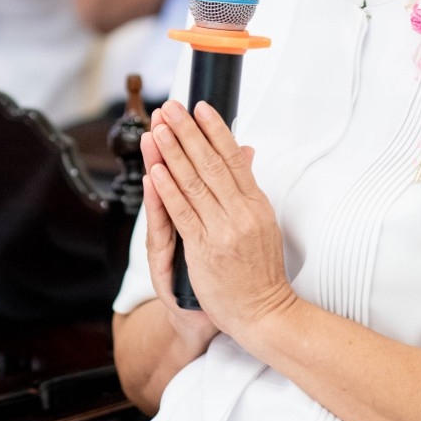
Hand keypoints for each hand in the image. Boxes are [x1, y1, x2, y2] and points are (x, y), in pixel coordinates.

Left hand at [142, 98, 298, 347]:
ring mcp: (222, 231)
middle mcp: (241, 213)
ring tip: (157, 130)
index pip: (234, 158)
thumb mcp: (263, 223)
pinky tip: (156, 172)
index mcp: (256, 204)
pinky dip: (168, 191)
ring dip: (173, 154)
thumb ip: (249, 187)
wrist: (264, 313)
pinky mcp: (204, 250)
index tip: (200, 107)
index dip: (215, 130)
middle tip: (171, 107)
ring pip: (194, 184)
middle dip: (188, 132)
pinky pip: (182, 215)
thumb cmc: (261, 270)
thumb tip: (246, 151)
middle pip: (211, 164)